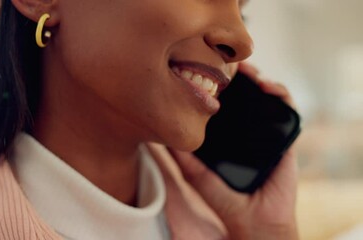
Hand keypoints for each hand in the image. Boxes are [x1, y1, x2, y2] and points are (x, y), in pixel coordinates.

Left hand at [169, 62, 298, 239]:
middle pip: (245, 95)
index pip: (225, 103)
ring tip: (248, 71)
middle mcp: (247, 130)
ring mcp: (266, 132)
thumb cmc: (226, 200)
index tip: (207, 70)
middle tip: (229, 63)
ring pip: (265, 96)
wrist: (257, 220)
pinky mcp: (285, 137)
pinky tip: (268, 87)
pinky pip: (288, 109)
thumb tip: (159, 135)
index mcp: (228, 135)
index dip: (218, 85)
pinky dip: (281, 93)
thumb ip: (181, 156)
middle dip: (239, 75)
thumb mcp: (197, 174)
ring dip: (259, 78)